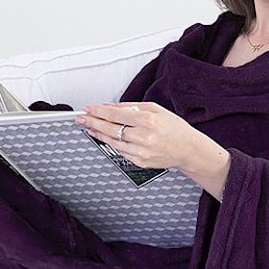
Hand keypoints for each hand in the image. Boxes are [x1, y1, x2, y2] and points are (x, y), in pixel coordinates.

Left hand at [74, 101, 231, 200]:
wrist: (188, 150)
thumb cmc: (174, 128)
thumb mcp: (155, 109)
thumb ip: (131, 107)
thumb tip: (110, 107)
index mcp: (148, 121)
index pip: (116, 115)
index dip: (99, 111)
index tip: (89, 108)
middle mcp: (143, 137)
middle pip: (110, 129)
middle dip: (92, 122)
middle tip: (80, 118)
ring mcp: (141, 151)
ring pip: (112, 141)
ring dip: (98, 133)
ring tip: (88, 126)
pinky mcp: (140, 162)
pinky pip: (120, 151)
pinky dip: (110, 143)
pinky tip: (103, 137)